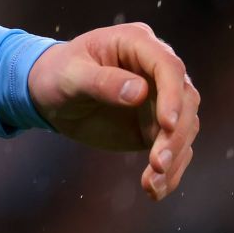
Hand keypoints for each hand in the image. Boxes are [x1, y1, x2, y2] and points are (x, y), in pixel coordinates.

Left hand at [28, 21, 200, 200]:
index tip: (166, 126)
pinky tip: (153, 190)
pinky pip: (173, 148)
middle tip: (157, 163)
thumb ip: (102, 82)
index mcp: (137, 43)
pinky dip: (168, 171)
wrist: (48, 93)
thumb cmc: (56, 73)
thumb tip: (139, 92)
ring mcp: (161, 99)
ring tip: (151, 182)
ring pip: (185, 128)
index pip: (168, 67)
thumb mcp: (71, 75)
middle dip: (175, 135)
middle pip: (185, 101)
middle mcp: (156, 70)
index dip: (172, 96)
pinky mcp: (157, 126)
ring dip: (174, 158)